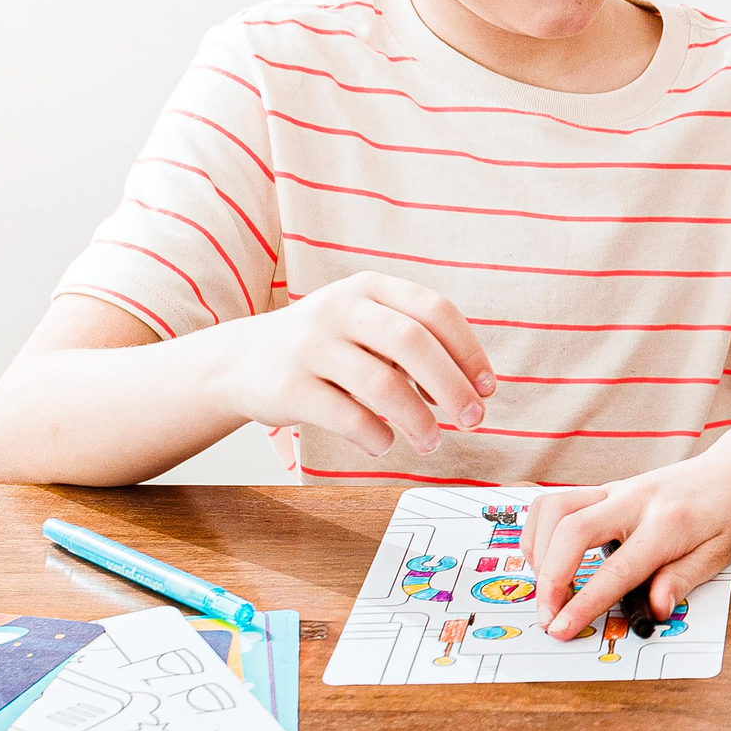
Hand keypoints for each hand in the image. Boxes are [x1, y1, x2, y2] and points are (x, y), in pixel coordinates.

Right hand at [197, 273, 495, 459]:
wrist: (242, 360)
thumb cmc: (326, 348)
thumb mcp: (367, 325)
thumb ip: (413, 346)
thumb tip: (471, 389)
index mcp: (370, 287)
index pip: (434, 310)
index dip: (468, 351)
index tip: (487, 389)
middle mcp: (340, 308)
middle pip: (413, 342)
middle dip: (452, 386)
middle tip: (473, 420)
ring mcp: (311, 345)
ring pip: (381, 382)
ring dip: (418, 419)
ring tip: (432, 442)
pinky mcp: (288, 385)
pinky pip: (345, 415)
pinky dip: (374, 434)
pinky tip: (385, 443)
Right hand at [525, 445, 730, 640]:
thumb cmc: (730, 515)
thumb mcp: (720, 555)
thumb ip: (682, 581)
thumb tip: (655, 610)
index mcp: (667, 524)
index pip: (616, 568)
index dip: (584, 601)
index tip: (562, 627)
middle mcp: (635, 501)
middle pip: (571, 530)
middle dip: (549, 578)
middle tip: (547, 616)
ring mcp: (617, 490)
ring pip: (555, 508)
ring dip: (539, 550)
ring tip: (547, 587)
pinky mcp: (607, 489)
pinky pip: (558, 502)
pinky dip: (542, 530)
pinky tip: (550, 557)